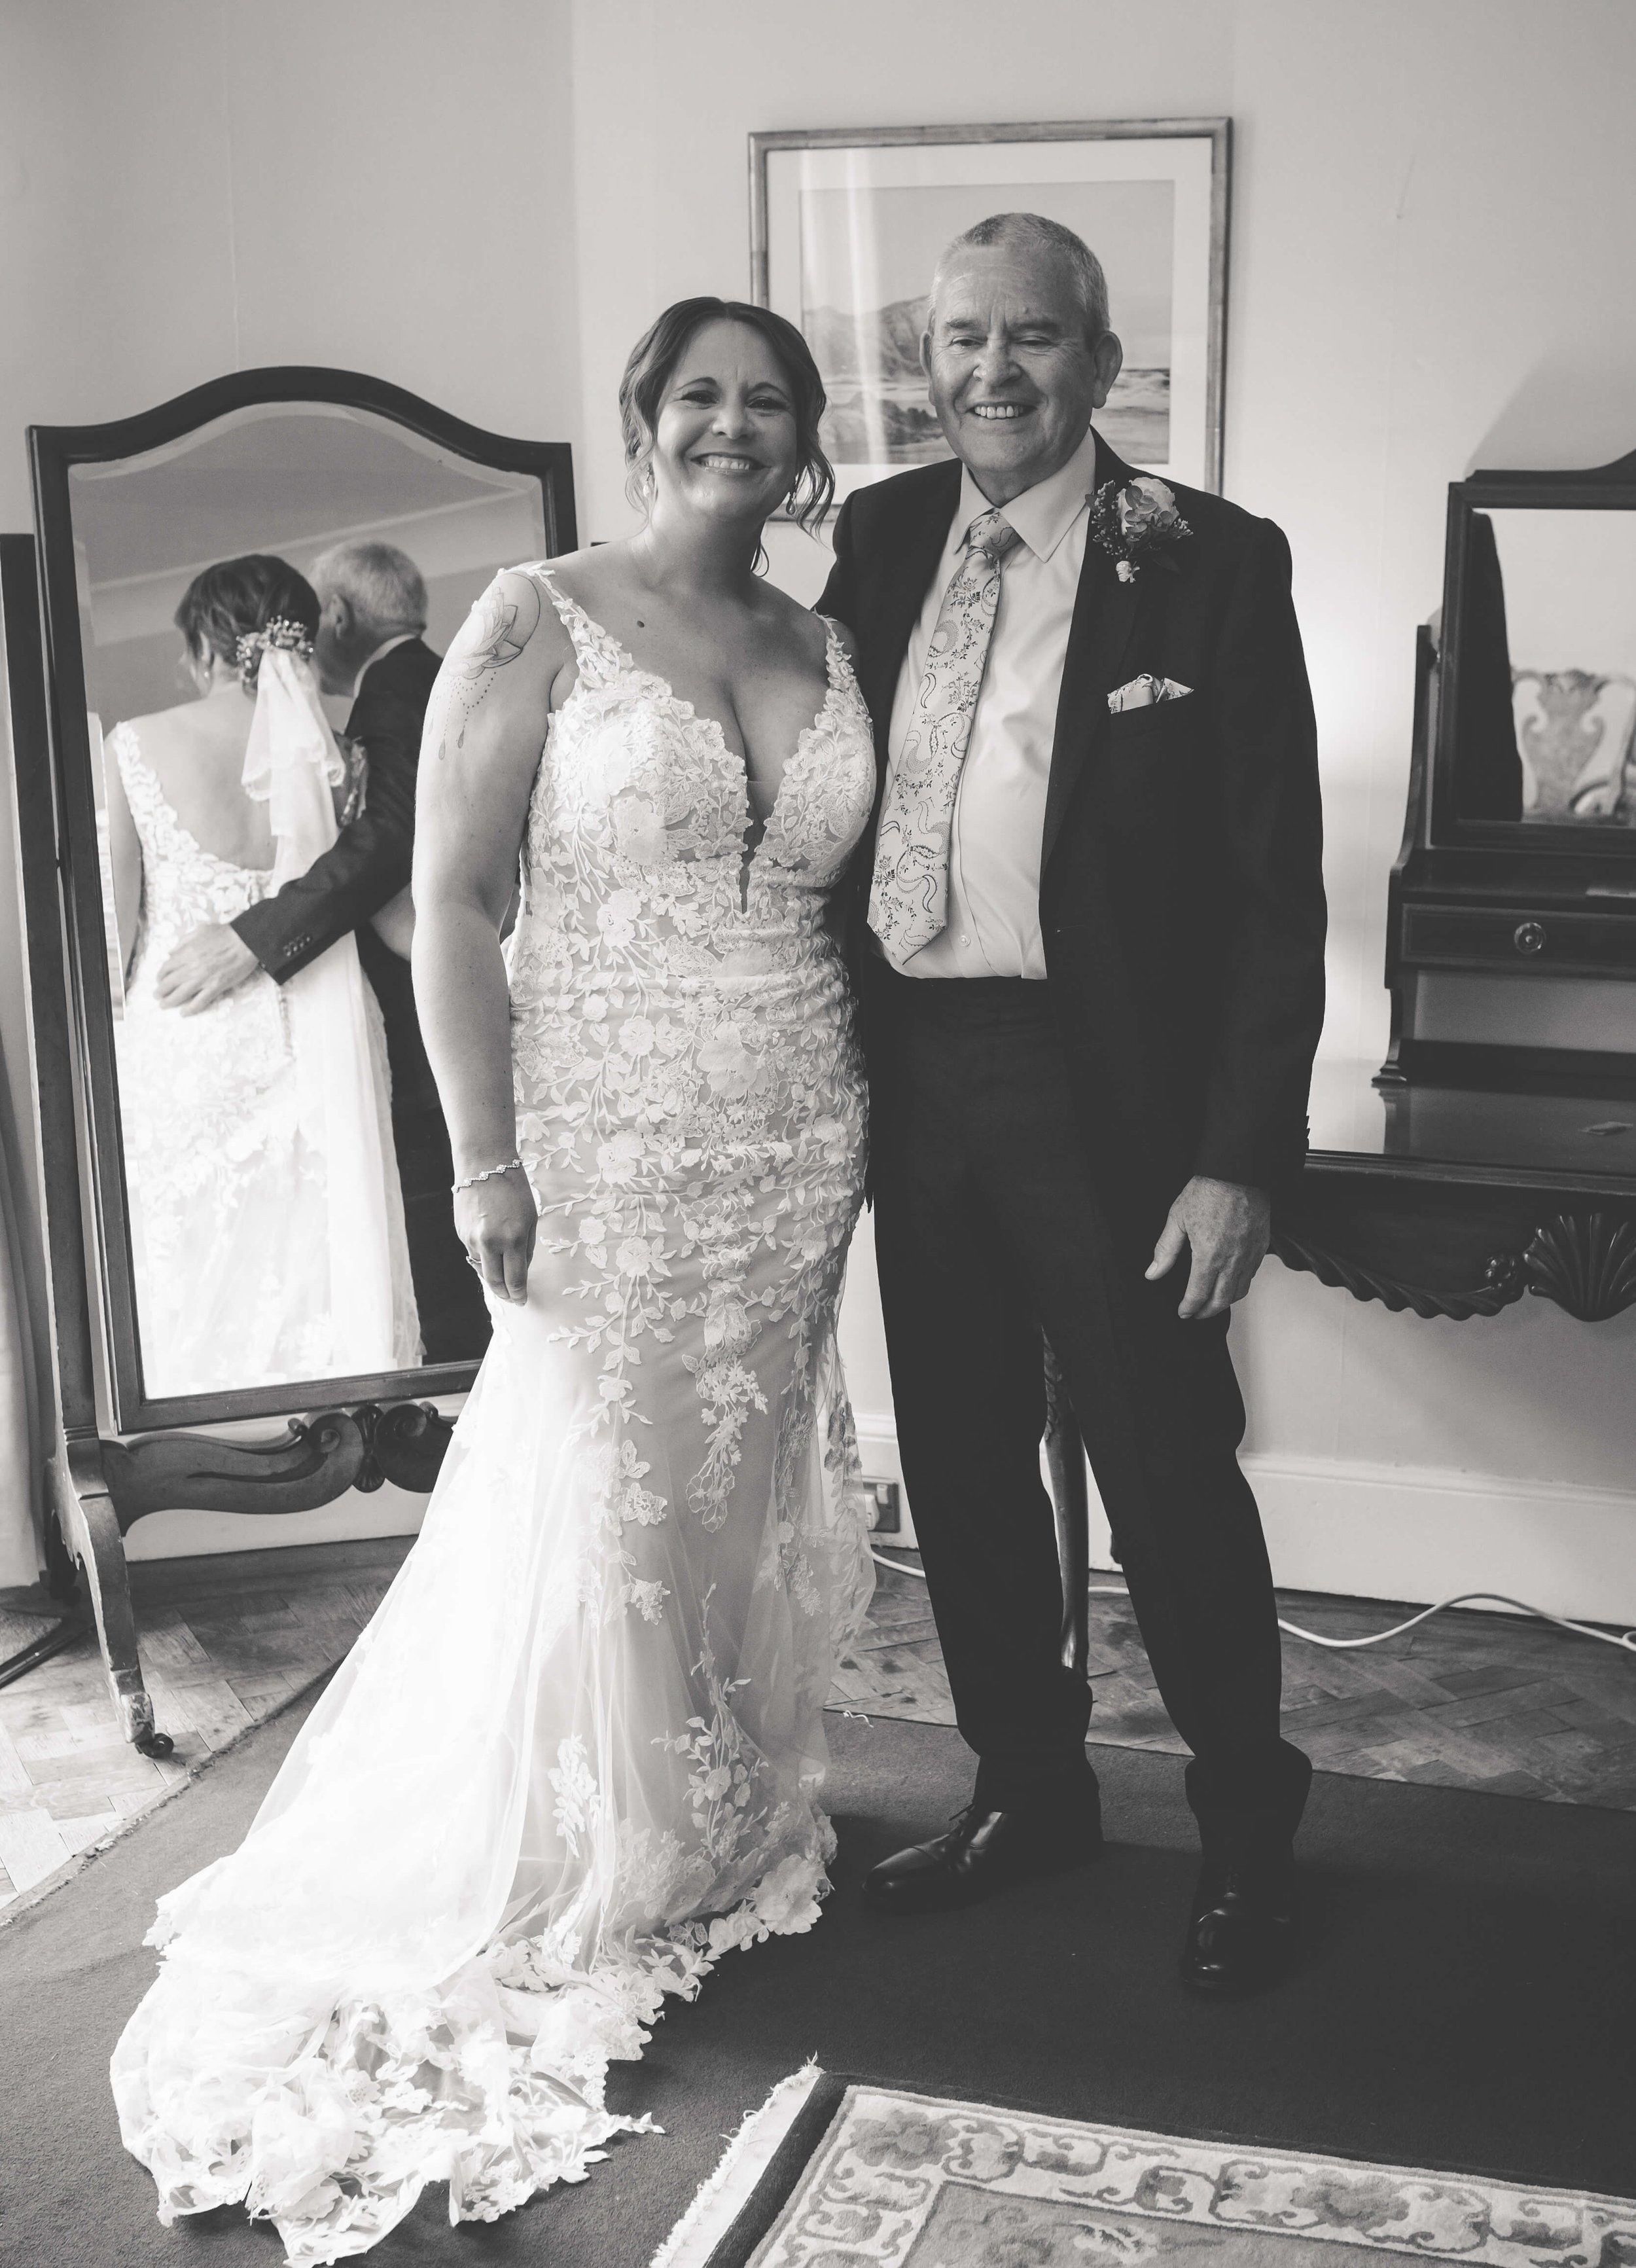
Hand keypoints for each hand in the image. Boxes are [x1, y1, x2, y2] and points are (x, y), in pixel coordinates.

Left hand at [153, 924, 259, 1014]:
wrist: (245, 941)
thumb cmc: (224, 933)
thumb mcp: (199, 930)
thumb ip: (182, 941)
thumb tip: (170, 953)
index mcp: (186, 953)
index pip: (166, 968)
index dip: (160, 976)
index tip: (160, 980)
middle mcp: (191, 968)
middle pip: (169, 983)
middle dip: (160, 991)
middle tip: (158, 995)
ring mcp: (203, 979)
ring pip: (180, 994)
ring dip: (169, 1001)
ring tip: (164, 1005)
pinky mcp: (215, 987)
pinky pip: (199, 1002)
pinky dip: (190, 1009)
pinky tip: (184, 1012)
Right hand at [455, 1165, 535, 1303]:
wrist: (483, 1164)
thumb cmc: (514, 1189)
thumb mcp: (530, 1218)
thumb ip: (525, 1247)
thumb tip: (520, 1272)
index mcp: (512, 1238)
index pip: (514, 1279)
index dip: (518, 1294)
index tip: (522, 1300)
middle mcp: (489, 1242)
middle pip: (495, 1281)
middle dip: (504, 1293)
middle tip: (512, 1298)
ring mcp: (471, 1238)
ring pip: (482, 1268)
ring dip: (493, 1275)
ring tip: (503, 1275)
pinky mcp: (461, 1233)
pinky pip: (474, 1252)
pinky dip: (484, 1256)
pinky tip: (491, 1249)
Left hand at [1145, 1174, 1270, 1319]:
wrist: (1238, 1173)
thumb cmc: (1208, 1191)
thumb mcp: (1177, 1219)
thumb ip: (1165, 1250)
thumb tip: (1153, 1273)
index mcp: (1209, 1256)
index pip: (1198, 1294)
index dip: (1189, 1308)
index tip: (1183, 1312)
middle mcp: (1232, 1260)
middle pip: (1221, 1300)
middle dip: (1207, 1312)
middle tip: (1196, 1314)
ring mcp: (1250, 1255)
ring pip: (1240, 1290)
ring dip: (1225, 1302)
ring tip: (1213, 1303)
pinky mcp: (1261, 1246)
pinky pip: (1252, 1275)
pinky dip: (1240, 1285)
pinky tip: (1231, 1282)